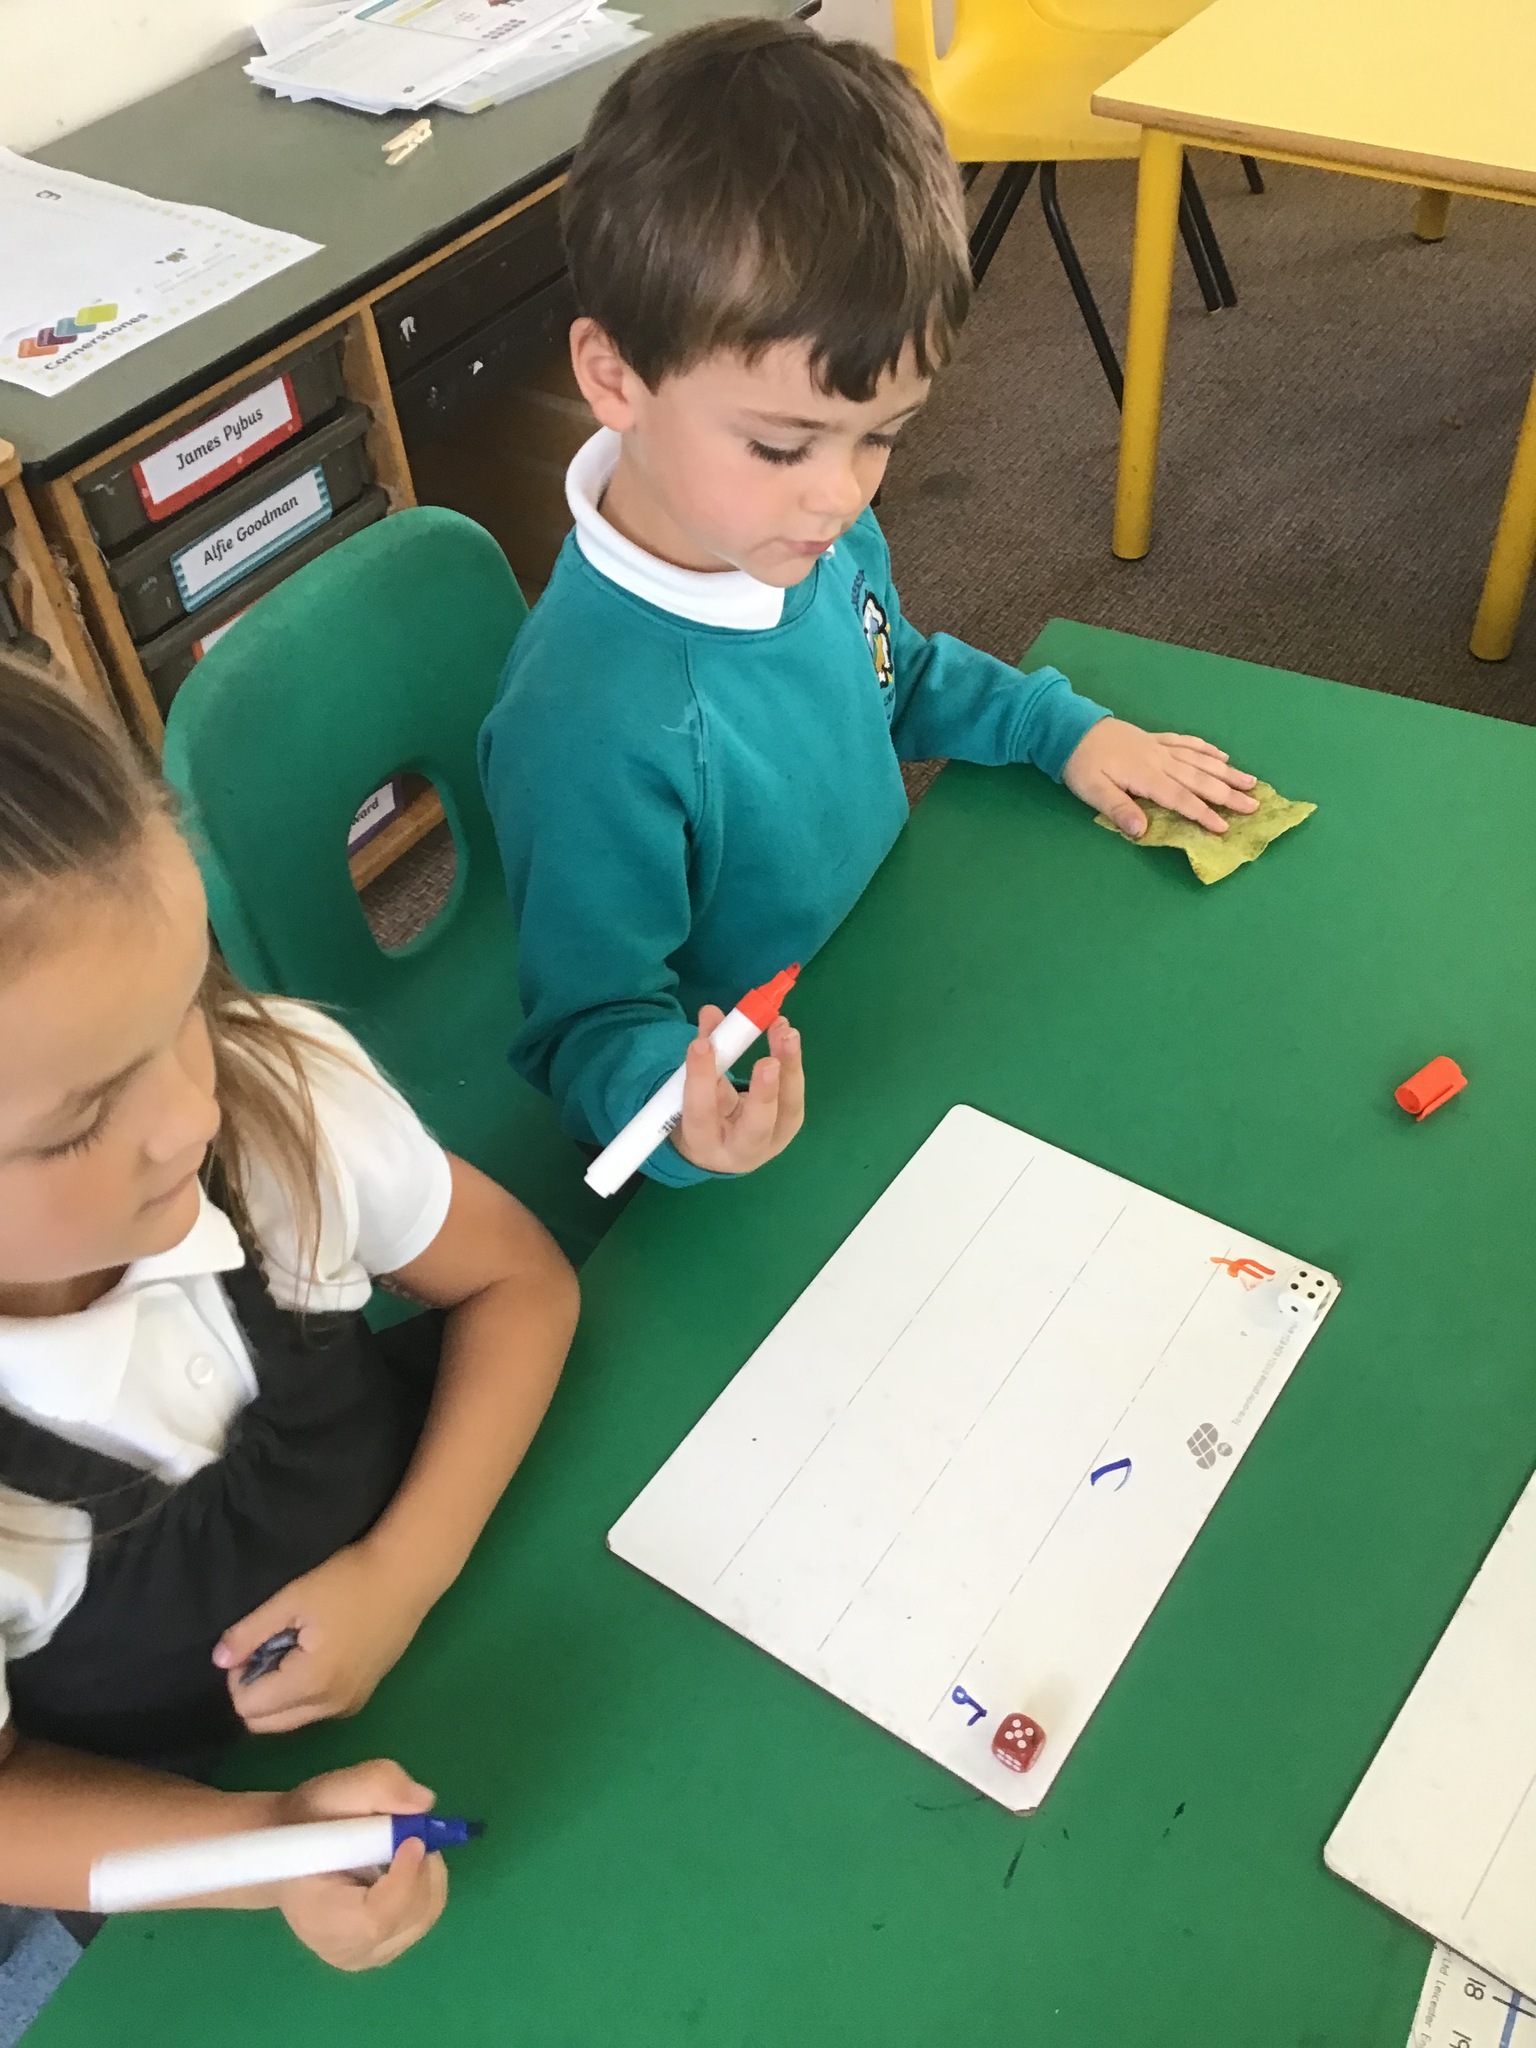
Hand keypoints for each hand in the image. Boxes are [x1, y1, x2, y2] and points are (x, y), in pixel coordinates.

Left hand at [214, 1544, 428, 1734]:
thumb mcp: (292, 1598)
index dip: (239, 1675)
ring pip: (289, 1721)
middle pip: (264, 1725)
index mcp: (310, 1684)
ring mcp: (347, 1707)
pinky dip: (302, 1694)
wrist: (406, 1576)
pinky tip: (318, 1655)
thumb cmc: (347, 1581)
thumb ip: (249, 1632)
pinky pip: (313, 1712)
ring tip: (295, 1650)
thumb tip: (218, 1661)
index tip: (255, 1642)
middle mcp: (329, 1707)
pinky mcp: (360, 1699)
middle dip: (255, 1692)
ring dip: (278, 1695)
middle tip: (270, 1648)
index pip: (247, 1708)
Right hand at [273, 1760, 446, 1969]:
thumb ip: (379, 1785)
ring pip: (424, 1915)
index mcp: (321, 1920)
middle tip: (411, 1832)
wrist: (289, 1852)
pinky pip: (422, 1917)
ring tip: (401, 1846)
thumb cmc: (308, 1823)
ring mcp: (368, 1956)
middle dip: (422, 1867)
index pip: (378, 1918)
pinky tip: (400, 1866)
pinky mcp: (384, 1951)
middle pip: (411, 1917)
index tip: (412, 1840)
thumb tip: (424, 1802)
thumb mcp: (335, 1789)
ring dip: (425, 1872)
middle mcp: (348, 1951)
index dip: (405, 1880)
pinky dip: (423, 1885)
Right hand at [672, 1010, 803, 1175]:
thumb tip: (711, 1012)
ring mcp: (772, 1141)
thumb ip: (701, 1056)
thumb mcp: (689, 1094)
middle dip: (764, 1093)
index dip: (701, 1080)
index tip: (702, 1044)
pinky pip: (794, 1096)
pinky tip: (787, 1036)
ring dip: (789, 1067)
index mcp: (704, 1144)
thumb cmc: (702, 1117)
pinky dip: (792, 1065)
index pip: (701, 1115)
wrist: (724, 1150)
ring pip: (787, 1110)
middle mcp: (741, 1151)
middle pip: (756, 1126)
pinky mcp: (790, 1126)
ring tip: (786, 1032)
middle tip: (767, 1061)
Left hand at [1062, 719, 1257, 837]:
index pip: (1181, 799)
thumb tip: (1142, 831)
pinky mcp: (1156, 739)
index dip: (1203, 814)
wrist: (1070, 728)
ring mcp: (1160, 747)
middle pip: (1200, 779)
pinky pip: (1187, 743)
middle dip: (1228, 794)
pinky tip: (1221, 755)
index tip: (1224, 828)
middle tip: (1255, 805)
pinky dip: (1206, 749)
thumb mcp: (1092, 791)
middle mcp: (1160, 761)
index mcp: (1146, 776)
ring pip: (1200, 760)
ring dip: (1226, 771)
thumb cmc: (1080, 764)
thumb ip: (1118, 809)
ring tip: (1251, 781)